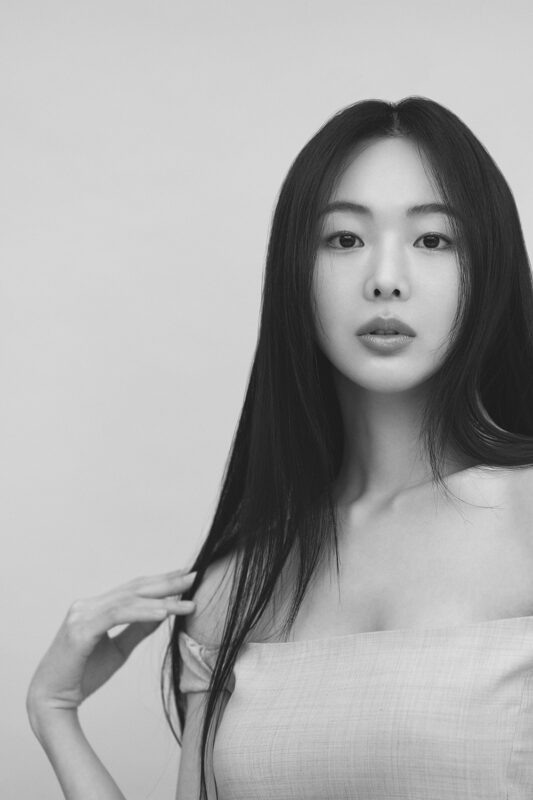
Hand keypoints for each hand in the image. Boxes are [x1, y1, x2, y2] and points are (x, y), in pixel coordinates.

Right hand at [26, 568, 196, 717]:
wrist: (52, 702)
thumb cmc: (83, 676)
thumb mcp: (119, 649)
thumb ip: (139, 628)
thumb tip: (164, 610)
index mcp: (94, 607)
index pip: (133, 588)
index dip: (160, 581)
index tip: (186, 576)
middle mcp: (87, 605)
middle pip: (134, 588)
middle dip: (167, 582)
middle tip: (194, 576)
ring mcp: (82, 615)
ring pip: (129, 600)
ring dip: (162, 599)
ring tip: (187, 601)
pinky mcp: (80, 630)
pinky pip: (117, 615)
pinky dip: (142, 612)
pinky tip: (164, 613)